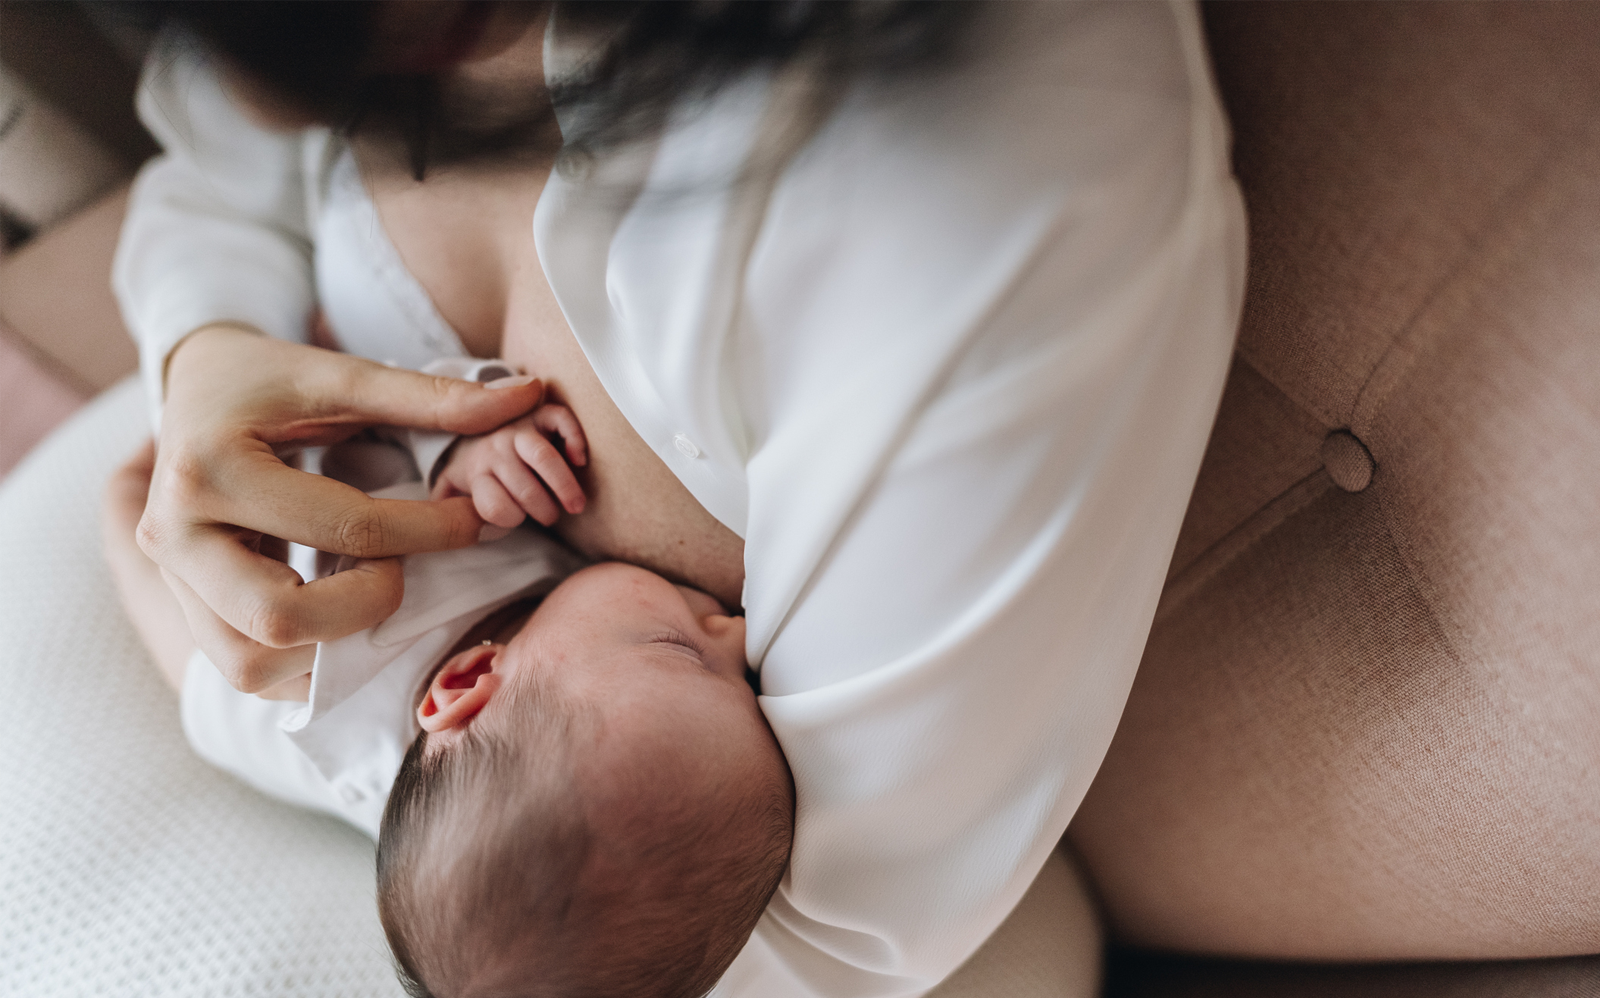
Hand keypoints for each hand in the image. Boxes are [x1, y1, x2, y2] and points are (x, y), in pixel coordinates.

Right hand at [139, 324, 545, 693]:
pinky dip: (309, 665)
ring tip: (372, 588)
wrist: (193, 390)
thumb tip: (528, 396)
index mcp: (208, 469)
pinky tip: (348, 619)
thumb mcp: (341, 376)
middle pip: (280, 618)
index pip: (342, 527)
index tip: (474, 519)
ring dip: (336, 646)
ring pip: (256, 663)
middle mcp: (172, 534)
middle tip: (400, 567)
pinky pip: (248, 672)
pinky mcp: (186, 611)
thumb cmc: (269, 380)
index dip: (429, 531)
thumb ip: (430, 397)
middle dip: (369, 605)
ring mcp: (171, 581)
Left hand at [432, 404, 587, 527]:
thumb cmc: (475, 468)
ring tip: (575, 505)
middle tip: (551, 517)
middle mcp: (495, 448)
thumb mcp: (450, 489)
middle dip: (544, 510)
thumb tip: (459, 532)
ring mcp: (517, 427)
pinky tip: (579, 459)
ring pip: (544, 458)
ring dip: (564, 486)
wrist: (475, 426)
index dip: (510, 519)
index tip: (517, 521)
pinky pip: (559, 419)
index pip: (494, 507)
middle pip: (525, 489)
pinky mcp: (539, 412)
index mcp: (474, 471)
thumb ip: (449, 509)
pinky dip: (574, 438)